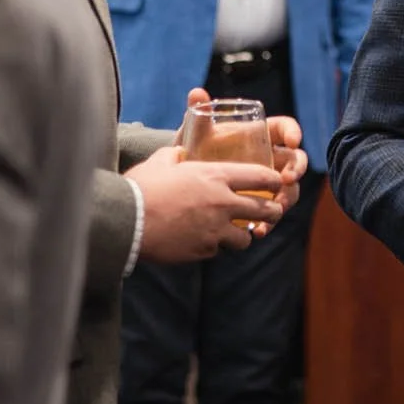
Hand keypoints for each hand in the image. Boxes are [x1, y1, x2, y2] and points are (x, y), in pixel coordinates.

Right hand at [132, 145, 283, 262]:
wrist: (126, 222)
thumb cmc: (141, 187)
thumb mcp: (161, 161)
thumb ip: (176, 155)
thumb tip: (179, 153)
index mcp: (215, 176)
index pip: (261, 177)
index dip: (274, 180)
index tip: (277, 182)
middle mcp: (222, 203)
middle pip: (265, 210)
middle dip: (273, 211)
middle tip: (272, 211)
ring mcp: (215, 230)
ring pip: (246, 238)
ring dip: (244, 235)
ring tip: (238, 233)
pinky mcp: (203, 251)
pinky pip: (219, 251)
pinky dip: (217, 247)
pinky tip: (208, 243)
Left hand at [184, 87, 306, 228]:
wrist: (189, 178)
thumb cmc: (198, 149)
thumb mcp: (197, 133)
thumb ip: (198, 114)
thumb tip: (196, 93)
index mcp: (261, 134)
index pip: (285, 128)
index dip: (293, 132)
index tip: (292, 141)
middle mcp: (270, 157)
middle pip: (296, 160)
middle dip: (297, 169)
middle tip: (287, 179)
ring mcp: (269, 182)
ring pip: (290, 189)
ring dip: (286, 200)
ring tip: (275, 210)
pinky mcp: (262, 203)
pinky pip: (273, 212)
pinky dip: (270, 222)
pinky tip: (258, 230)